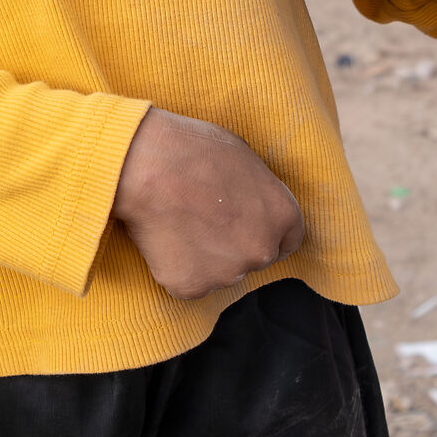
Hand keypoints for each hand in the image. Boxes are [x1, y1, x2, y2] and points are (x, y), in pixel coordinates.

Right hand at [113, 107, 305, 298]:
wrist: (148, 168)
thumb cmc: (193, 150)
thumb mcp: (243, 157)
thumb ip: (258, 192)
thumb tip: (251, 203)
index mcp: (282, 215)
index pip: (288, 239)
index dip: (264, 230)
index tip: (246, 224)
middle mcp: (261, 250)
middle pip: (254, 256)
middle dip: (236, 243)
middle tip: (205, 218)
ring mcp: (228, 273)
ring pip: (221, 271)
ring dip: (207, 256)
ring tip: (181, 223)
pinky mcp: (192, 286)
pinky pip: (189, 282)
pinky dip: (178, 266)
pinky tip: (166, 238)